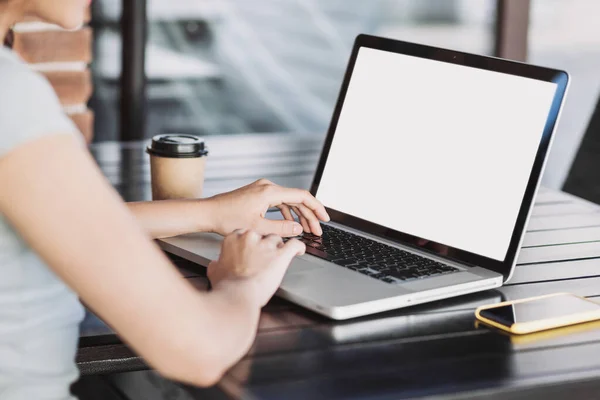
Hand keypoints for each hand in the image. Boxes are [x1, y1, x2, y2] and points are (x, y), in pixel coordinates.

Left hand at [207, 179, 329, 236]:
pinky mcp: (258, 194)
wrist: (209, 213)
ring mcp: (262, 189)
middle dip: (309, 216)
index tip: (324, 219)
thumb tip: (299, 228)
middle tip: (317, 230)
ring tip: (306, 229)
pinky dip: (287, 212)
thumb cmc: (228, 219)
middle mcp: (268, 187)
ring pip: (288, 201)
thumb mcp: (258, 228)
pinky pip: (279, 202)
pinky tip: (290, 223)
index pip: (302, 196)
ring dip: (298, 215)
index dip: (316, 208)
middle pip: (297, 199)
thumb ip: (282, 228)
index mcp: (270, 192)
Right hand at [208, 230, 305, 306]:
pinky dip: (298, 247)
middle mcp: (251, 237)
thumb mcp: (215, 272)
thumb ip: (217, 264)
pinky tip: (299, 250)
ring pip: (277, 239)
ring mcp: (266, 245)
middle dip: (263, 246)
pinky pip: (295, 244)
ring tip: (277, 259)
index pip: (245, 234)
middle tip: (261, 260)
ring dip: (277, 248)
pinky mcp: (281, 254)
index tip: (250, 251)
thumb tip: (216, 264)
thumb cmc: (228, 286)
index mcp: (234, 238)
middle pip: (262, 235)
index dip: (249, 244)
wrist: (238, 295)